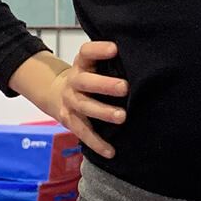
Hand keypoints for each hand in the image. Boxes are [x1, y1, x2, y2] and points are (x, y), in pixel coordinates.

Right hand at [48, 41, 128, 158]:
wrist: (56, 93)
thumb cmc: (89, 75)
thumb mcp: (93, 62)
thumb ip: (111, 60)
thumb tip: (143, 54)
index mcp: (82, 63)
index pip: (86, 52)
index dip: (99, 49)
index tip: (115, 49)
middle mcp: (74, 81)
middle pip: (86, 82)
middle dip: (105, 85)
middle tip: (125, 88)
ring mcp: (71, 101)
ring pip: (86, 107)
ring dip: (104, 113)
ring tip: (122, 117)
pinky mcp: (70, 120)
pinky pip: (83, 133)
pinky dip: (97, 143)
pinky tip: (111, 151)